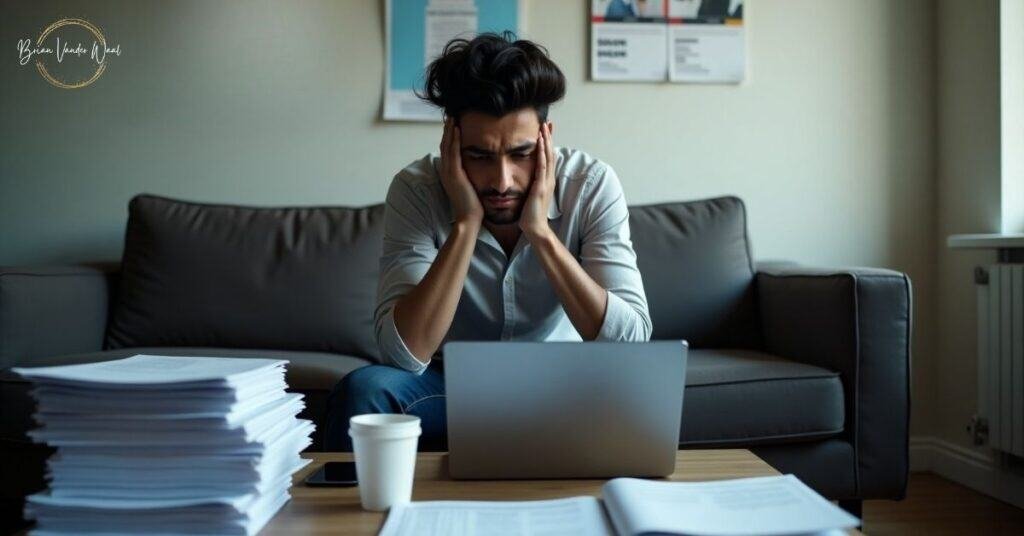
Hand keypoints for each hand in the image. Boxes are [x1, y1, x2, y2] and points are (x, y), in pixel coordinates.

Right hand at [439, 117, 482, 225]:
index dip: (450, 136)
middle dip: (448, 129)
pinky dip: (454, 139)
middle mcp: (446, 171)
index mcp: (450, 173)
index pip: (448, 150)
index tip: (454, 124)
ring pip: (447, 145)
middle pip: (445, 144)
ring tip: (453, 116)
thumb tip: (478, 170)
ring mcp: (448, 172)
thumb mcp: (470, 187)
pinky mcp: (454, 174)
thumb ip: (470, 177)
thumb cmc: (473, 206)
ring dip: (449, 130)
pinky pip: (453, 152)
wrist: (469, 219)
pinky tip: (457, 128)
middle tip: (451, 114)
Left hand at [520, 122, 555, 239]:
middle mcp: (548, 179)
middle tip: (548, 122)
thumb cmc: (531, 216)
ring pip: (548, 157)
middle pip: (550, 153)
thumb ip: (531, 187)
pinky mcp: (540, 187)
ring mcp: (546, 182)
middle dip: (549, 137)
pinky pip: (542, 167)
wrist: (535, 229)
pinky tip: (540, 143)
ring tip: (544, 127)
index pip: (548, 158)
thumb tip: (526, 180)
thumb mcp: (531, 197)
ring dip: (546, 141)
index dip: (548, 144)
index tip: (546, 131)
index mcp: (546, 181)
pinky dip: (542, 153)